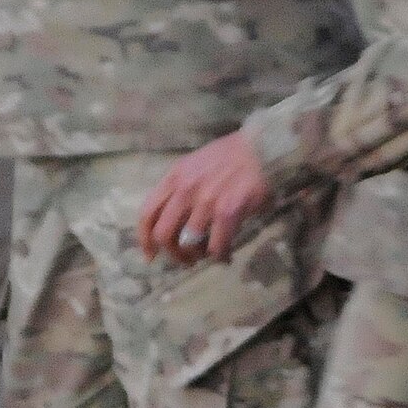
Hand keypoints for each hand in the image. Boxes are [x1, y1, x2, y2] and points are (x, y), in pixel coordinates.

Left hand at [138, 131, 274, 263]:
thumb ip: (181, 185)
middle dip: (172, 254)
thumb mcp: (196, 162)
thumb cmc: (232, 154)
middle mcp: (185, 191)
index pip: (147, 214)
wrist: (263, 148)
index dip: (145, 239)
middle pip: (163, 235)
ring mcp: (206, 202)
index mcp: (174, 177)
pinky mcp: (228, 212)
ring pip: (188, 243)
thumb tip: (175, 214)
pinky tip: (225, 256)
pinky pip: (216, 245)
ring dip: (195, 256)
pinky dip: (219, 256)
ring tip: (205, 257)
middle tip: (184, 259)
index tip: (152, 254)